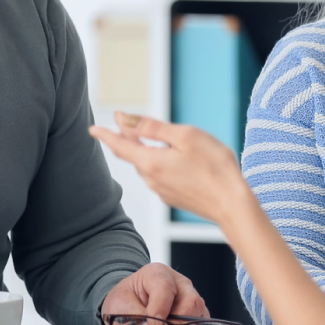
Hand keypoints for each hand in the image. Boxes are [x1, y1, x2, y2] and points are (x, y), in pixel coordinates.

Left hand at [90, 113, 253, 226]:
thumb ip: (154, 128)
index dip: (105, 135)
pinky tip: (165, 156)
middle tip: (121, 120)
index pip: (120, 146)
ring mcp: (162, 190)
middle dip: (126, 136)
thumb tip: (126, 120)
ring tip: (141, 135)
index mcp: (151, 162)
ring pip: (145, 165)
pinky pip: (157, 175)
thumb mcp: (185, 137)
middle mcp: (152, 179)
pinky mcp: (174, 196)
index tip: (92, 128)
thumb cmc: (214, 167)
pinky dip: (155, 161)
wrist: (232, 205)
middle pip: (132, 154)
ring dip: (141, 149)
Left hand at [100, 262, 209, 323]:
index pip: (166, 287)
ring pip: (201, 319)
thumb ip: (135, 315)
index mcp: (158, 274)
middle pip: (192, 302)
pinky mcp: (198, 321)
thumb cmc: (126, 301)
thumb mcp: (119, 304)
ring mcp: (192, 303)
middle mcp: (180, 285)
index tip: (152, 324)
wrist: (127, 308)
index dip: (160, 307)